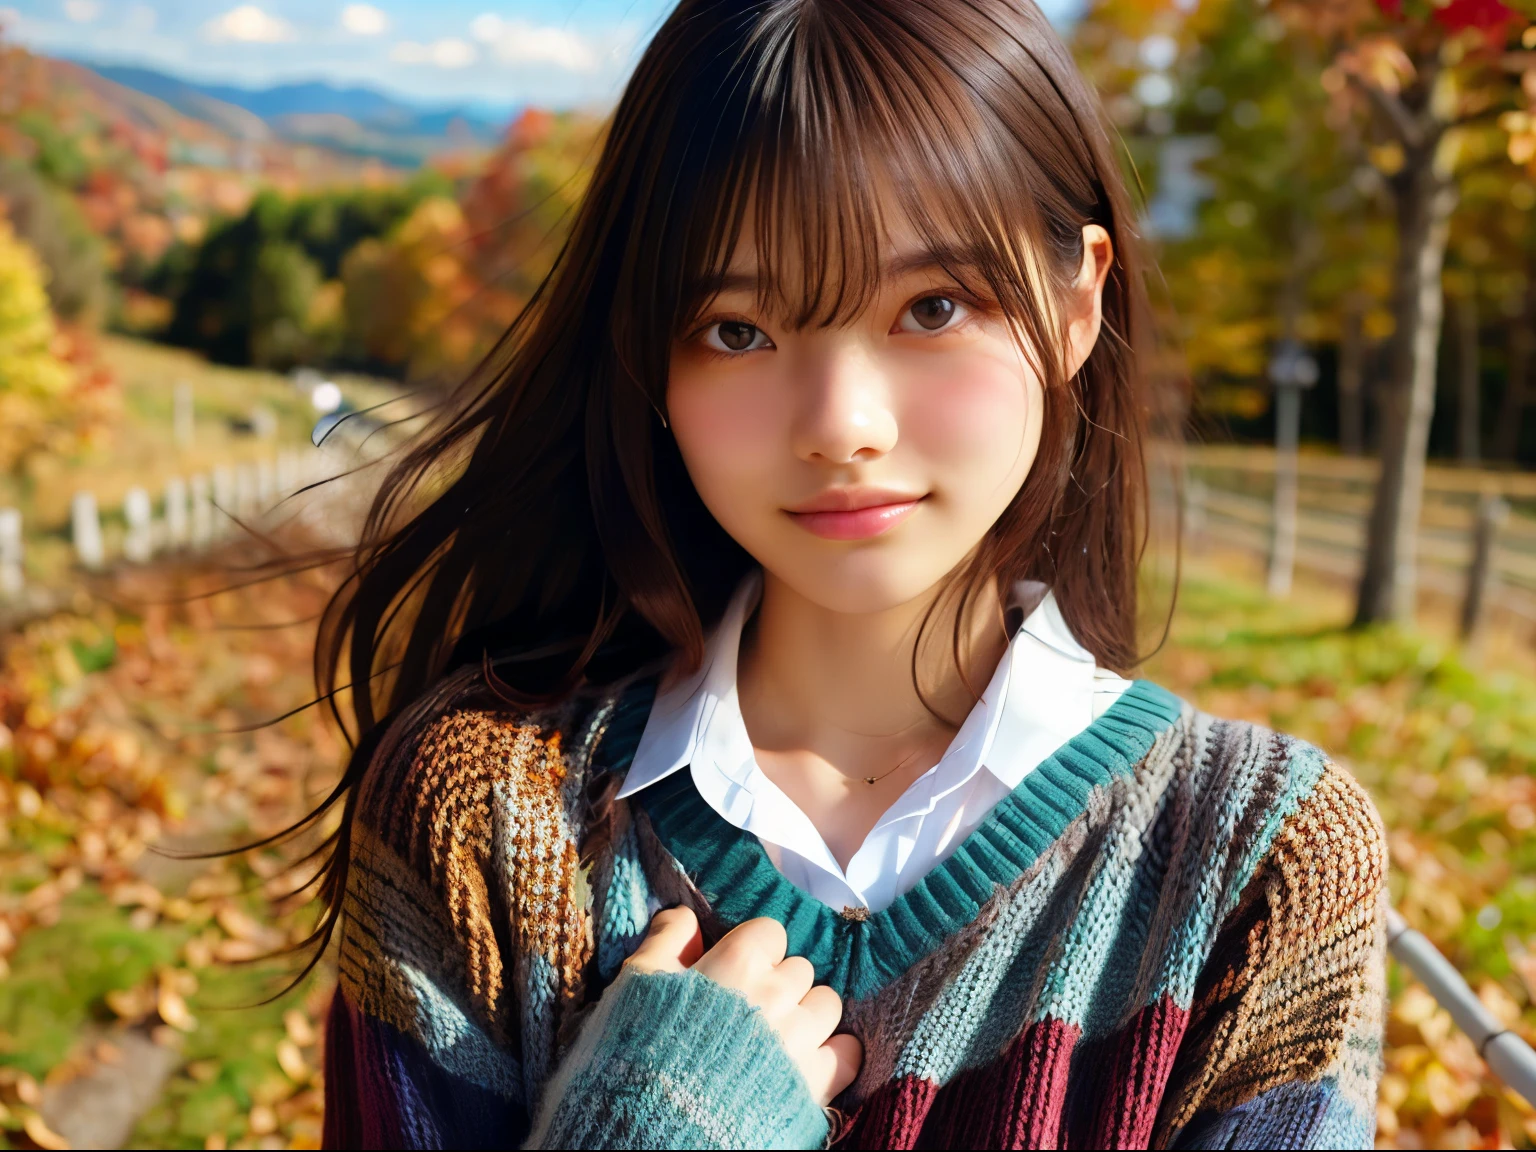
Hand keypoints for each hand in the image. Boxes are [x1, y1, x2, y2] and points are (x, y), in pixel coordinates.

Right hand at [625, 907, 862, 1105]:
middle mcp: (777, 992)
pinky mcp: (816, 1083)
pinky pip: (849, 1053)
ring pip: (827, 1004)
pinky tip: (810, 1064)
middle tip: (751, 1012)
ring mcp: (800, 1037)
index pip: (770, 931)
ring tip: (779, 1039)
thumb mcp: (636, 984)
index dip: (753, 951)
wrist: (655, 1127)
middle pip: (800, 968)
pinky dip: (835, 1055)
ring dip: (808, 1016)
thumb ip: (666, 940)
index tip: (736, 974)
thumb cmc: (638, 1053)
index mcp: (738, 961)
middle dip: (779, 984)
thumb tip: (686, 916)